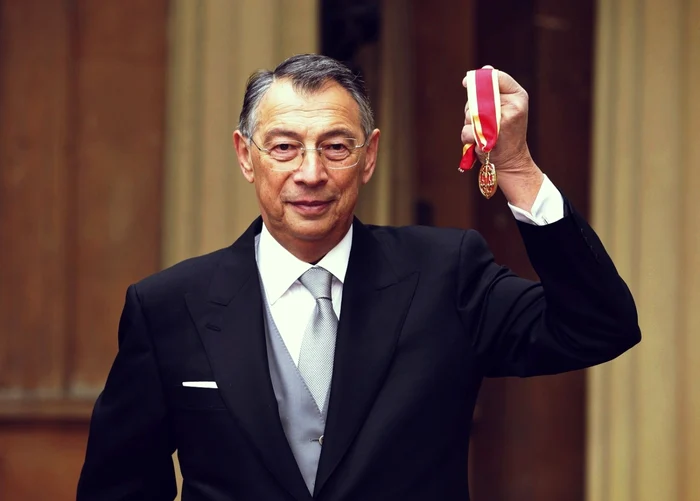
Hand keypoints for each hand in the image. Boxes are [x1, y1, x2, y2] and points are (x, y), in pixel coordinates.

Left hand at [461, 65, 542, 209]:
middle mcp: (513, 106)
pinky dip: (468, 136)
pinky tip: (477, 141)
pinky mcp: (490, 136)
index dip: (478, 78)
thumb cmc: (506, 132)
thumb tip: (485, 69)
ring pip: (470, 113)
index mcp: (518, 96)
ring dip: (469, 123)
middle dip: (472, 107)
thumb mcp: (507, 107)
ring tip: (482, 131)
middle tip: (482, 119)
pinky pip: (467, 129)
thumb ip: (495, 90)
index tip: (465, 82)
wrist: (512, 160)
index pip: (496, 77)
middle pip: (478, 96)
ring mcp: (503, 121)